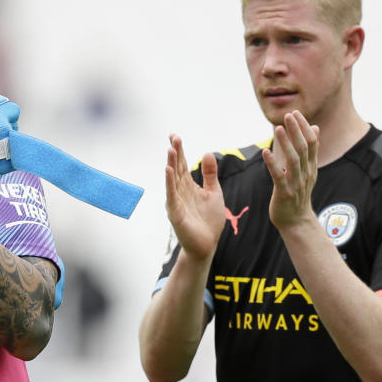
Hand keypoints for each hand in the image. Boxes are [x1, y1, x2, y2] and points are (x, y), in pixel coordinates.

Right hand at [164, 134, 225, 260]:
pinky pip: (172, 195)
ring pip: (173, 180)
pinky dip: (169, 182)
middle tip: (173, 137)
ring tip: (171, 149)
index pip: (182, 165)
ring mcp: (176, 202)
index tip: (175, 136)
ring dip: (171, 164)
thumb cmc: (208, 220)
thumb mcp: (214, 192)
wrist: (207, 245)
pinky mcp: (176, 213)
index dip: (180, 150)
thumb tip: (207, 152)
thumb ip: (210, 174)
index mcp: (188, 186)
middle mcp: (180, 192)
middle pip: (177, 169)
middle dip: (175, 153)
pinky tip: (168, 170)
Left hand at [262, 110, 319, 229]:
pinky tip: (265, 152)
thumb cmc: (298, 194)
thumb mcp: (308, 171)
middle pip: (304, 148)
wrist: (296, 222)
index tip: (296, 113)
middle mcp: (306, 173)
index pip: (312, 143)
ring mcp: (296, 183)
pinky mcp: (284, 193)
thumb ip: (310, 151)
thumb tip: (315, 127)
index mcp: (311, 167)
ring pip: (293, 160)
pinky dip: (272, 163)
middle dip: (296, 131)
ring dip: (286, 143)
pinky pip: (278, 176)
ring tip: (278, 128)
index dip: (304, 128)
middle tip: (289, 114)